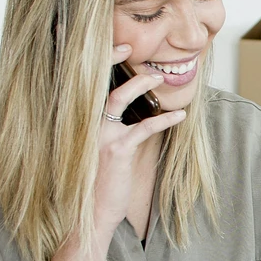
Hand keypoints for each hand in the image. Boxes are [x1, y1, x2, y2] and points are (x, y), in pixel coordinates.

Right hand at [93, 44, 185, 234]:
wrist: (91, 213)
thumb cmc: (98, 182)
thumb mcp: (98, 152)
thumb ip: (109, 131)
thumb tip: (133, 114)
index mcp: (80, 122)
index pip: (85, 84)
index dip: (97, 62)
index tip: (115, 47)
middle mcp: (85, 124)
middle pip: (98, 81)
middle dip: (114, 59)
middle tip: (132, 48)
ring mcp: (100, 135)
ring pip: (120, 97)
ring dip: (142, 84)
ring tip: (160, 78)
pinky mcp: (117, 149)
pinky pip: (145, 127)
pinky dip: (165, 120)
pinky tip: (180, 116)